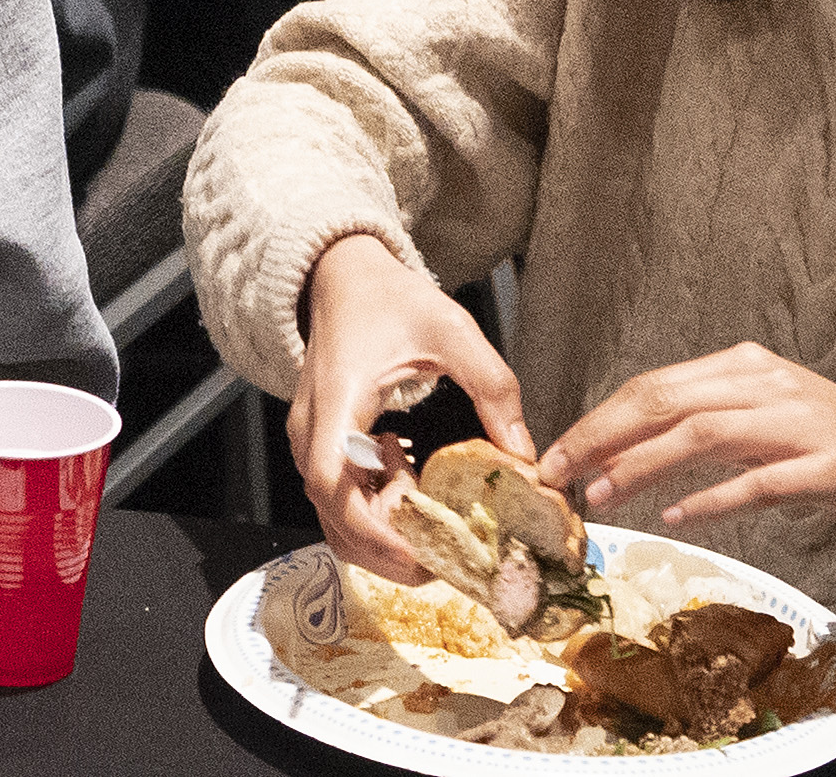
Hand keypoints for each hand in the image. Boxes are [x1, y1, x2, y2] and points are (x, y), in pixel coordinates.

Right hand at [292, 232, 531, 585]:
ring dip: (381, 536)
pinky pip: (337, 501)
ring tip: (433, 520)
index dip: (372, 528)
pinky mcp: (318, 447)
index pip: (334, 483)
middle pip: (333, 517)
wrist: (342, 277)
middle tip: (447, 558)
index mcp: (339, 401)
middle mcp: (313, 430)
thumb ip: (493, 387)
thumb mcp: (452, 331)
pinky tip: (408, 483)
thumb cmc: (390, 300)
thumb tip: (525, 453)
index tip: (419, 551)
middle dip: (388, 550)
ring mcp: (310, 442)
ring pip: (333, 518)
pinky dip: (372, 514)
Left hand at [541, 341, 835, 540]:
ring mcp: (801, 422)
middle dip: (602, 436)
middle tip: (559, 472)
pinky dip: (714, 499)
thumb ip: (700, 425)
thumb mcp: (760, 418)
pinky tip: (678, 518)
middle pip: (666, 400)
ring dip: (644, 466)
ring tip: (603, 496)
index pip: (653, 385)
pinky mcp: (831, 466)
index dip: (598, 419)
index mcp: (743, 366)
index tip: (555, 453)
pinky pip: (762, 481)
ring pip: (704, 435)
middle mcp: (767, 384)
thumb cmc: (827, 442)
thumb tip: (615, 455)